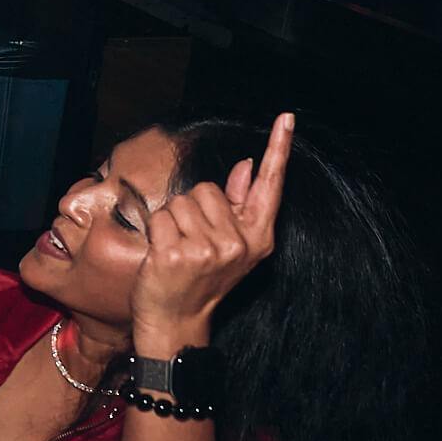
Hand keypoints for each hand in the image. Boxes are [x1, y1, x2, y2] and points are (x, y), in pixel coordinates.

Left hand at [130, 112, 293, 348]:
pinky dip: (155, 230)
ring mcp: (207, 249)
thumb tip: (246, 166)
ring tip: (177, 250)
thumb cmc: (200, 280)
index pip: (270, 186)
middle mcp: (237, 243)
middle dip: (192, 209)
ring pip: (180, 201)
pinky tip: (161, 254)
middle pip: (207, 189)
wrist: (176, 321)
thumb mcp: (229, 245)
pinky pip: (160, 217)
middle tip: (191, 242)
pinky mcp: (175, 253)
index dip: (278, 150)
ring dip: (172, 220)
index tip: (285, 119)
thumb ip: (238, 205)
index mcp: (257, 237)